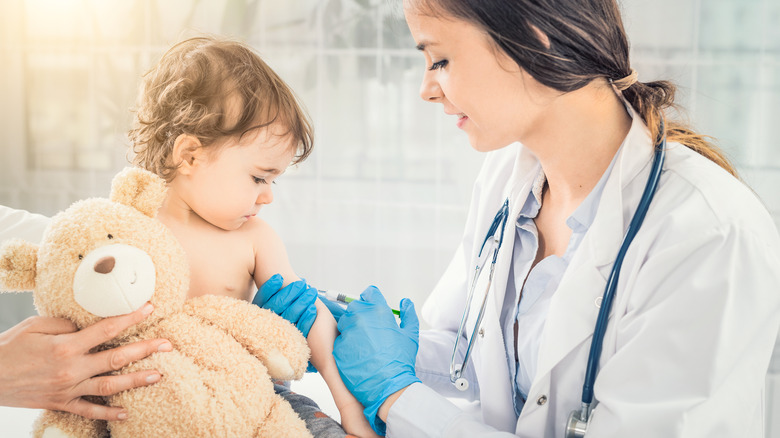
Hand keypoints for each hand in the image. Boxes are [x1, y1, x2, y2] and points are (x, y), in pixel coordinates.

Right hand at [0, 302, 170, 420]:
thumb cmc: (9, 347)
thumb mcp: (35, 326)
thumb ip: (66, 323)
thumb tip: (89, 324)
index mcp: (65, 346)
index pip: (106, 329)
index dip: (130, 318)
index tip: (150, 309)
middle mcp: (71, 369)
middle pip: (116, 358)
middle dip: (145, 350)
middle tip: (168, 344)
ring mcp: (67, 389)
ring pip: (109, 386)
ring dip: (136, 380)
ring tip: (159, 374)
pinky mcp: (60, 403)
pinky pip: (88, 411)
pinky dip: (108, 413)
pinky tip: (127, 412)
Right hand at [253, 274, 317, 336]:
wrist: (284, 346)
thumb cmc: (281, 316)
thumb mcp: (272, 304)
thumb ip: (277, 292)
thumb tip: (292, 278)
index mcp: (259, 312)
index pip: (262, 298)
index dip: (270, 287)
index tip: (280, 277)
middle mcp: (266, 322)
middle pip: (278, 304)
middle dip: (291, 291)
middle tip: (302, 284)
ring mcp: (278, 332)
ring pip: (290, 314)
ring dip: (302, 301)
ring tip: (312, 292)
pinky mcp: (291, 340)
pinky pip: (300, 328)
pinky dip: (306, 318)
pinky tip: (313, 308)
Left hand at [333, 286, 420, 434]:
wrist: (388, 386)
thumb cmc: (400, 360)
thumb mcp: (411, 335)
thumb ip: (408, 314)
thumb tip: (405, 302)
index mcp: (378, 310)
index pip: (370, 293)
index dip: (372, 301)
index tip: (373, 310)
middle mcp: (360, 317)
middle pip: (355, 307)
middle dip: (361, 315)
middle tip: (370, 331)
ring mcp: (347, 332)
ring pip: (345, 323)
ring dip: (352, 329)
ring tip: (364, 346)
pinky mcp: (338, 348)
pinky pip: (340, 341)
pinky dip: (346, 346)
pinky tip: (357, 357)